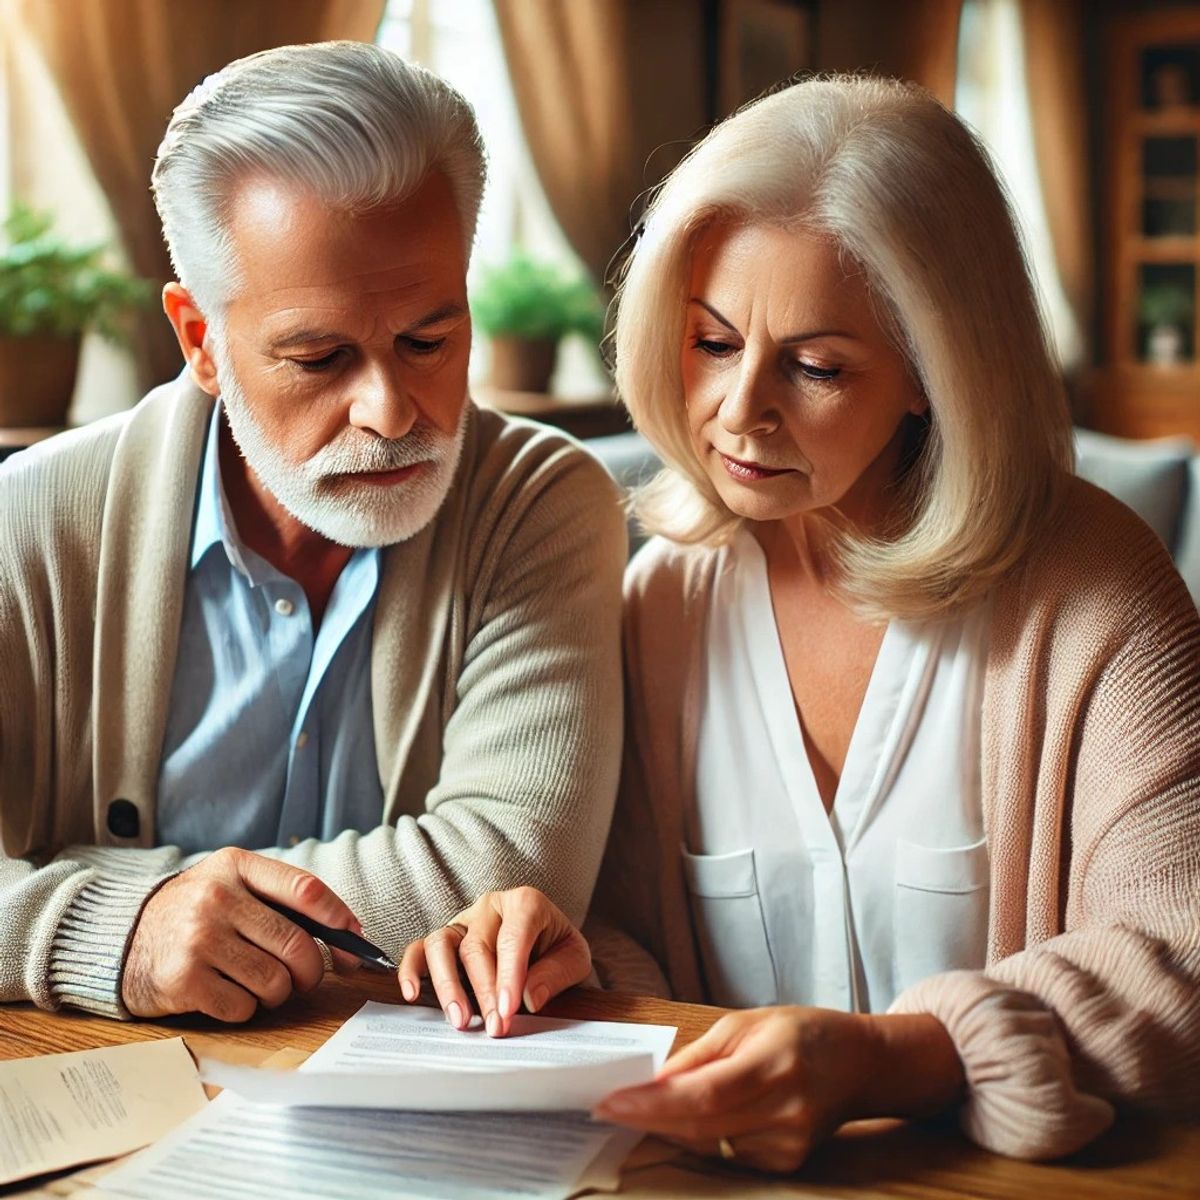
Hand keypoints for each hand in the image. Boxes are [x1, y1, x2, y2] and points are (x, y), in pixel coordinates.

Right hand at [122, 847, 362, 1021]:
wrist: (122, 938)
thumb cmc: (196, 913)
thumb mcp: (232, 883)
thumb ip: (283, 900)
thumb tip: (351, 937)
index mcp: (237, 865)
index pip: (307, 890)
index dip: (341, 921)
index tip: (354, 945)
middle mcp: (218, 897)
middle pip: (297, 945)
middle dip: (311, 971)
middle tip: (304, 978)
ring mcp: (199, 938)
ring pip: (275, 981)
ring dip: (278, 993)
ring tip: (260, 983)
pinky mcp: (184, 979)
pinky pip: (244, 1007)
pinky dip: (246, 1009)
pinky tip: (228, 994)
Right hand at [397, 887, 590, 1037]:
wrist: (548, 943)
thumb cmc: (558, 948)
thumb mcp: (574, 958)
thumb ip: (555, 974)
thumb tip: (527, 997)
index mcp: (526, 903)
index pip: (513, 937)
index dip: (509, 975)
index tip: (508, 1010)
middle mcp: (490, 906)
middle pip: (477, 946)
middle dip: (484, 992)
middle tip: (495, 1028)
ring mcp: (464, 920)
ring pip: (442, 944)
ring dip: (447, 985)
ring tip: (460, 1020)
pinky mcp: (446, 938)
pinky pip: (419, 948)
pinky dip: (412, 969)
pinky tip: (413, 993)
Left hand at [592, 1006, 962, 1174]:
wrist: (858, 1064)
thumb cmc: (799, 1032)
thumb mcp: (745, 1023)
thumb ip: (698, 1057)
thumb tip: (653, 1084)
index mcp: (773, 1063)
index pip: (703, 1094)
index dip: (652, 1104)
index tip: (609, 1103)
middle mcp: (784, 1110)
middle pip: (700, 1126)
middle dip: (647, 1118)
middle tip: (608, 1107)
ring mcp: (788, 1143)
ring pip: (708, 1143)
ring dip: (671, 1127)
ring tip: (647, 1106)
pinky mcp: (787, 1162)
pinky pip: (726, 1152)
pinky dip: (702, 1135)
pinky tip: (700, 1116)